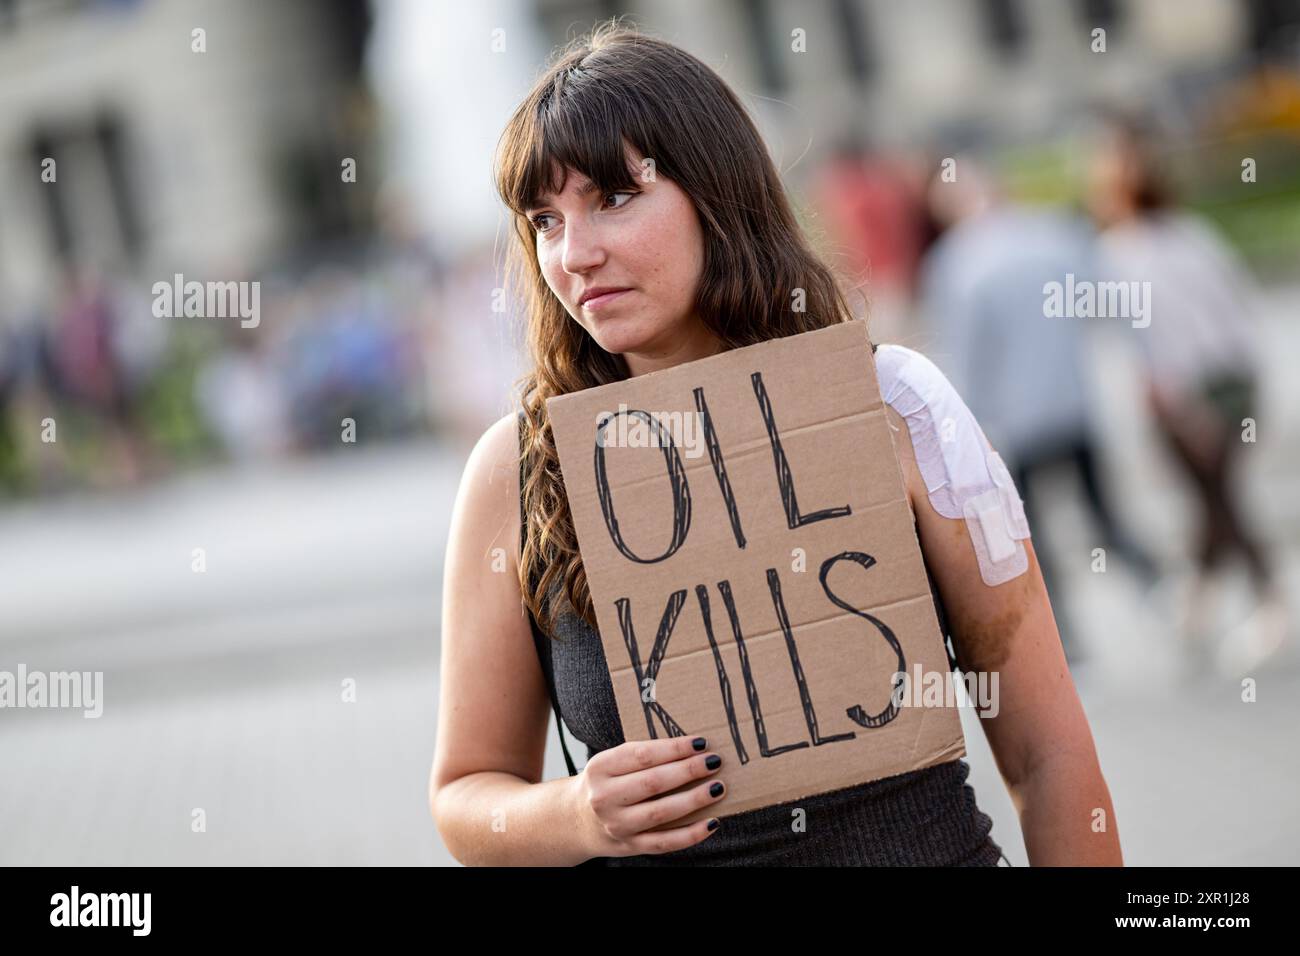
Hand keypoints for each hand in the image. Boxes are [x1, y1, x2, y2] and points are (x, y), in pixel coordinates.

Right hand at [571, 736, 725, 858]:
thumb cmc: (605, 783)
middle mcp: (605, 798)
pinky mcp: (630, 846)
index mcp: (600, 768)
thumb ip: (643, 756)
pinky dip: (691, 834)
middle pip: (654, 782)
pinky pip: (665, 842)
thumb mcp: (611, 762)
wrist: (576, 820)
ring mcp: (617, 825)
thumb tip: (691, 750)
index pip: (643, 755)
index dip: (675, 748)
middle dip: (689, 771)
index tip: (701, 743)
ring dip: (694, 800)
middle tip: (714, 762)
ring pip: (662, 813)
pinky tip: (712, 822)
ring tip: (717, 787)